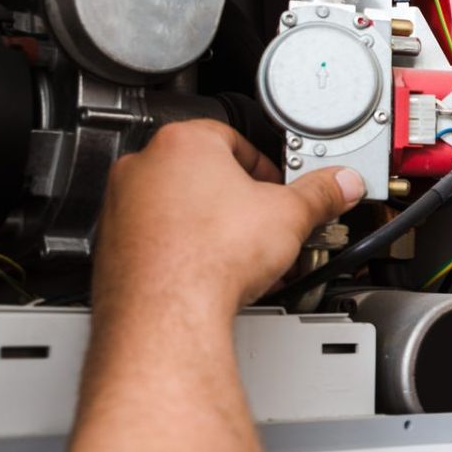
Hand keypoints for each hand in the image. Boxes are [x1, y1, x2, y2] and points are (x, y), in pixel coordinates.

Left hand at [93, 120, 363, 321]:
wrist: (165, 312)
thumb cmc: (207, 258)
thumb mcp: (289, 216)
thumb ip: (319, 194)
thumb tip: (340, 185)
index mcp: (183, 142)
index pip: (235, 139)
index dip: (266, 167)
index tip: (280, 189)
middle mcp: (142, 167)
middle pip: (203, 172)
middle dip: (237, 198)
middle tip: (263, 222)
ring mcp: (121, 205)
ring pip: (176, 205)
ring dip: (209, 223)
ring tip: (237, 251)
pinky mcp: (112, 244)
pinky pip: (155, 236)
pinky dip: (180, 247)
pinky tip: (206, 269)